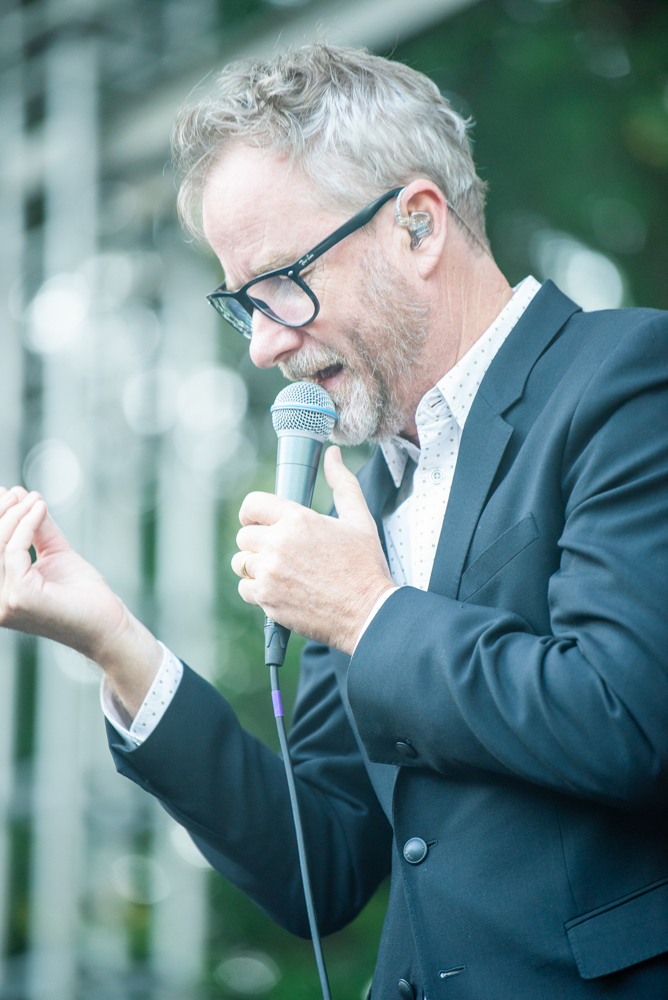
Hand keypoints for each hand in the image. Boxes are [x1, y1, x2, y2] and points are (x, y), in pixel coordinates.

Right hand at [0, 486, 160, 714]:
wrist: (108, 622)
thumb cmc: (82, 592)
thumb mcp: (53, 552)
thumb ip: (35, 528)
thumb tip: (16, 492)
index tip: (6, 493)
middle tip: (16, 493)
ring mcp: (3, 603)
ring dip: (16, 515)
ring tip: (34, 499)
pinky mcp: (19, 598)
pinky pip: (15, 551)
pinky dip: (26, 525)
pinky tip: (40, 510)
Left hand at [231, 447, 394, 653]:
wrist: (369, 613)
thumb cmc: (365, 566)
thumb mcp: (359, 519)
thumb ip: (342, 483)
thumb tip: (333, 455)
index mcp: (298, 519)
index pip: (252, 504)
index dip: (253, 513)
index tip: (259, 522)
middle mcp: (278, 543)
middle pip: (244, 536)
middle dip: (258, 543)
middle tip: (279, 553)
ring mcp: (270, 572)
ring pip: (241, 563)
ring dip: (256, 566)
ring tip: (280, 572)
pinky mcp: (267, 599)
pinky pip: (244, 588)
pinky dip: (257, 590)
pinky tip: (279, 589)